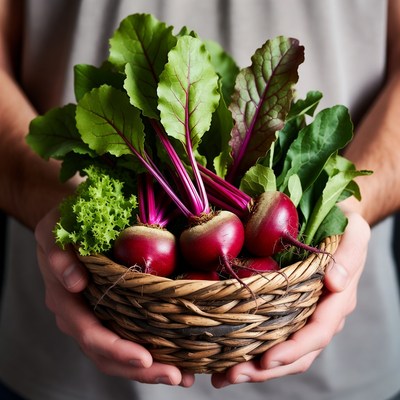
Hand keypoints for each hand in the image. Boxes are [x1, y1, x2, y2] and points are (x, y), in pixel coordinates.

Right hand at [34, 208, 194, 386]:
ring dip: (150, 369)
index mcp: (65, 301)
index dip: (116, 349)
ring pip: (119, 355)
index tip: (144, 358)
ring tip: (183, 375)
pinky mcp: (111, 313)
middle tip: (176, 375)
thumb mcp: (53, 231)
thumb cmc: (64, 225)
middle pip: (108, 355)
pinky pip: (128, 339)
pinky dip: (151, 352)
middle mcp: (80, 317)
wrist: (69, 224)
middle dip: (141, 369)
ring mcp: (96, 318)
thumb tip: (75, 282)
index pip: (90, 334)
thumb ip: (59, 254)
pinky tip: (177, 357)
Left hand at [211, 211, 370, 387]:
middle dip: (265, 369)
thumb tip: (334, 283)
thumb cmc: (342, 223)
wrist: (332, 217)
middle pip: (296, 352)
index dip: (294, 349)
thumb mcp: (354, 232)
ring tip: (222, 375)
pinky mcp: (284, 304)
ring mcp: (301, 311)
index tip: (267, 360)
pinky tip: (226, 353)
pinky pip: (270, 331)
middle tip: (231, 376)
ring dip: (253, 366)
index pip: (317, 332)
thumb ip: (349, 256)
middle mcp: (319, 311)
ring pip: (281, 348)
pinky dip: (250, 345)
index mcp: (337, 299)